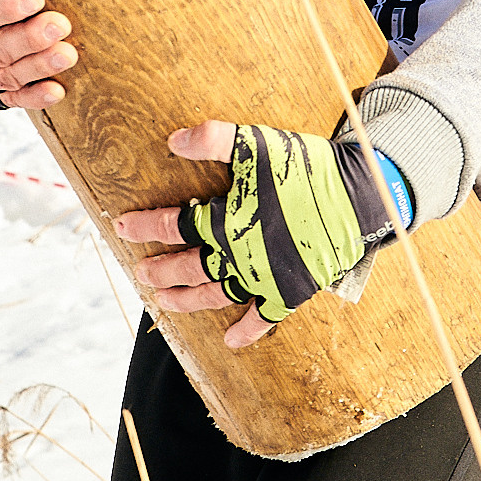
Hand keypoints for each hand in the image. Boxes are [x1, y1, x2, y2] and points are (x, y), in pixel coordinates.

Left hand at [114, 120, 410, 350]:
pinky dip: (248, 330)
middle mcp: (242, 255)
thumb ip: (214, 139)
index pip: (177, 225)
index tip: (121, 225)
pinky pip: (266, 316)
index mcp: (230, 220)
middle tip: (140, 273)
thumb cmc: (305, 167)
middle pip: (191, 267)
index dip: (146, 225)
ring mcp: (267, 277)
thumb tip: (173, 141)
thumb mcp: (257, 143)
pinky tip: (230, 341)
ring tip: (164, 302)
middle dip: (162, 270)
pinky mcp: (292, 289)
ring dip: (189, 301)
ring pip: (219, 294)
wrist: (359, 195)